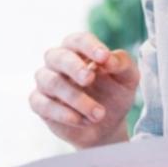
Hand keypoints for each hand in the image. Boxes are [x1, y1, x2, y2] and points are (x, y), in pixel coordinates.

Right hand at [30, 32, 140, 148]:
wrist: (107, 126)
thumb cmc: (114, 94)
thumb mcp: (127, 79)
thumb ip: (122, 64)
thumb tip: (109, 59)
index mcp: (79, 50)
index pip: (78, 40)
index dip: (89, 46)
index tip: (103, 57)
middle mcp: (58, 62)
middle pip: (56, 56)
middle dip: (73, 67)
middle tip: (90, 79)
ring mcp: (46, 82)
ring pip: (51, 82)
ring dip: (75, 98)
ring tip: (99, 114)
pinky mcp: (40, 104)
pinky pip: (42, 104)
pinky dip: (63, 113)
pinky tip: (83, 121)